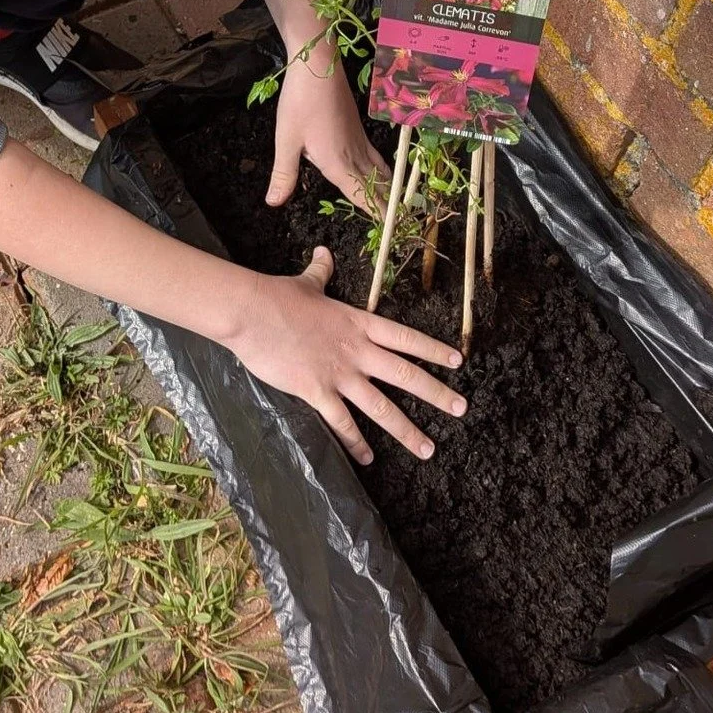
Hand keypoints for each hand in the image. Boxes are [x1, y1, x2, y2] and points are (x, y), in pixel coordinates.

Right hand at [228, 247, 465, 462]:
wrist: (251, 311)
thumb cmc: (277, 296)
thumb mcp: (307, 283)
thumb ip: (321, 272)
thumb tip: (323, 253)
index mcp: (358, 323)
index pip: (405, 337)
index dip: (433, 349)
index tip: (458, 362)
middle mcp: (356, 350)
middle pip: (405, 374)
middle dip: (436, 393)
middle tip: (461, 409)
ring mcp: (338, 373)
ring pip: (381, 407)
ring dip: (407, 429)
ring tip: (428, 448)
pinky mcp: (316, 391)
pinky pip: (341, 422)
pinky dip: (356, 443)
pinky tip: (368, 459)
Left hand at [268, 55, 387, 211]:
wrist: (318, 66)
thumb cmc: (300, 103)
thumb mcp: (286, 140)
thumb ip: (284, 174)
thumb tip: (274, 202)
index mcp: (337, 163)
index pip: (361, 195)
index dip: (375, 213)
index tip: (390, 229)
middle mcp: (354, 155)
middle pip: (376, 186)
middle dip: (387, 206)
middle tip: (401, 223)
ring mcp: (359, 140)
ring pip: (380, 170)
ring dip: (388, 188)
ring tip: (397, 204)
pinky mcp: (358, 128)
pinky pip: (375, 156)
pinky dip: (384, 169)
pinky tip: (383, 169)